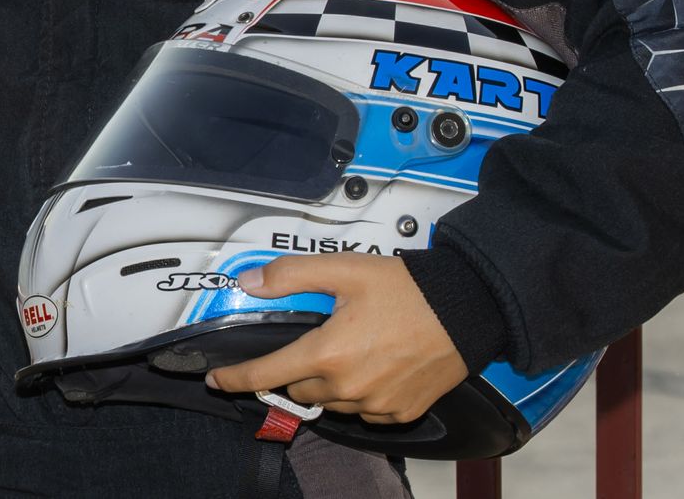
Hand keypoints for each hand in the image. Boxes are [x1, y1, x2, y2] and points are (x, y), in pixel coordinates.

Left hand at [204, 254, 468, 425]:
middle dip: (296, 370)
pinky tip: (372, 366)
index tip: (217, 380)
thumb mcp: (343, 269)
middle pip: (300, 389)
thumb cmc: (408, 289)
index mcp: (328, 354)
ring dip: (328, 382)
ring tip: (349, 349)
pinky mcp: (400, 412)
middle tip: (312, 344)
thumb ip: (291, 276)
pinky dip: (359, 394)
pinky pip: (365, 412)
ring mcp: (376, 405)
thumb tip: (251, 281)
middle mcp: (349, 386)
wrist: (466, 309)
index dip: (236, 379)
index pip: (267, 375)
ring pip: (332, 402)